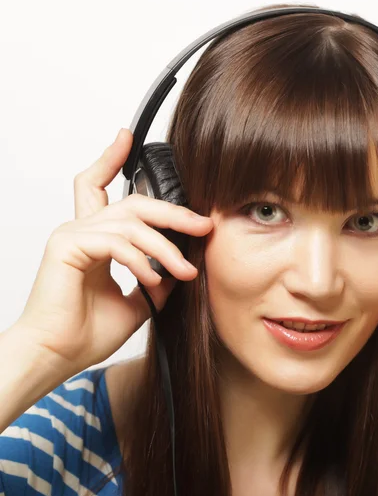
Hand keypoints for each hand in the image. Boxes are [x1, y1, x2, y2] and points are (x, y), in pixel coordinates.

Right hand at [15, 128, 212, 377]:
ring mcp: (72, 235)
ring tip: (185, 272)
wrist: (58, 356)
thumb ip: (156, 279)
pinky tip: (153, 280)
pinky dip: (141, 260)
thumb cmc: (88, 332)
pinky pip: (116, 241)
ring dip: (166, 249)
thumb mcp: (137, 301)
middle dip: (173, 211)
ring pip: (132, 222)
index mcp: (94, 239)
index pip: (99, 188)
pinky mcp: (67, 246)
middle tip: (202, 224)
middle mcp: (82, 230)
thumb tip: (181, 268)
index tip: (127, 138)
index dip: (110, 160)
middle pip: (132, 202)